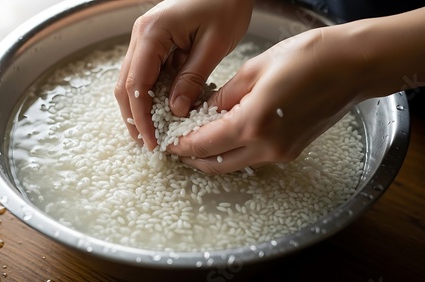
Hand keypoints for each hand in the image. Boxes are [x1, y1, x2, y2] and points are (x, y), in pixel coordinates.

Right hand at [115, 0, 253, 149]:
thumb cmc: (226, 3)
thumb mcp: (214, 44)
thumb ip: (192, 78)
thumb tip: (176, 110)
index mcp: (152, 33)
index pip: (136, 84)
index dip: (141, 117)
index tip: (152, 141)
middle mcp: (142, 35)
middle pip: (126, 85)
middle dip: (135, 117)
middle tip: (148, 144)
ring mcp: (146, 38)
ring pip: (134, 80)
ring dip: (141, 108)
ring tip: (152, 133)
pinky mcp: (157, 42)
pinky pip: (148, 73)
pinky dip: (152, 95)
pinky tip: (162, 112)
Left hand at [168, 26, 374, 173]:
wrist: (353, 66)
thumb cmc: (308, 58)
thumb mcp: (255, 69)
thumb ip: (225, 96)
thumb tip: (206, 111)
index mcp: (253, 123)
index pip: (205, 144)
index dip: (182, 146)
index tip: (168, 144)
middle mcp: (267, 146)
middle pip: (217, 163)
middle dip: (193, 158)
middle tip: (177, 147)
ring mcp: (282, 152)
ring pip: (235, 164)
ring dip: (213, 157)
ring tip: (197, 142)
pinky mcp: (292, 151)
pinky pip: (254, 157)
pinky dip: (235, 152)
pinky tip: (226, 137)